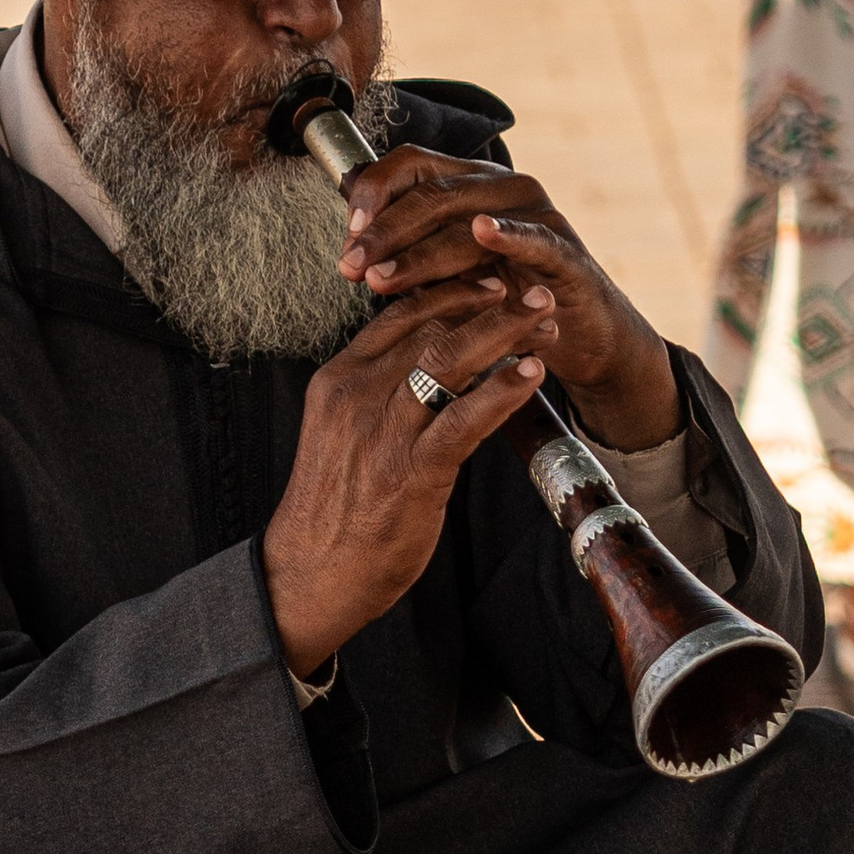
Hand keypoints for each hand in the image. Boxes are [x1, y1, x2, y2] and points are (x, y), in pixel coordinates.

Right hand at [262, 270, 560, 677]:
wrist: (308, 576)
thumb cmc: (334, 510)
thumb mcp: (343, 435)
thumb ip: (378, 396)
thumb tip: (427, 370)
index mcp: (339, 379)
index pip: (399, 313)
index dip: (451, 289)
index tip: (491, 278)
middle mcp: (357, 393)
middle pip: (431, 326)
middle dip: (489, 303)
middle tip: (535, 290)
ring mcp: (383, 430)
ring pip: (450, 359)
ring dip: (505, 332)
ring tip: (545, 319)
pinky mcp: (411, 470)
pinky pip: (464, 418)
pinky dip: (503, 390)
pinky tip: (533, 373)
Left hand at [335, 141, 680, 450]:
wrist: (577, 338)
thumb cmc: (504, 304)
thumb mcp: (448, 276)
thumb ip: (409, 256)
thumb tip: (350, 253)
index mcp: (468, 184)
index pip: (410, 166)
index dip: (373, 194)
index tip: (346, 237)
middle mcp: (501, 188)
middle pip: (431, 195)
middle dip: (384, 233)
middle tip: (351, 267)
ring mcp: (536, 215)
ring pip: (467, 223)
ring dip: (420, 254)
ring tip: (383, 281)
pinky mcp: (565, 250)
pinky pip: (534, 238)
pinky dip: (509, 233)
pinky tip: (482, 232)